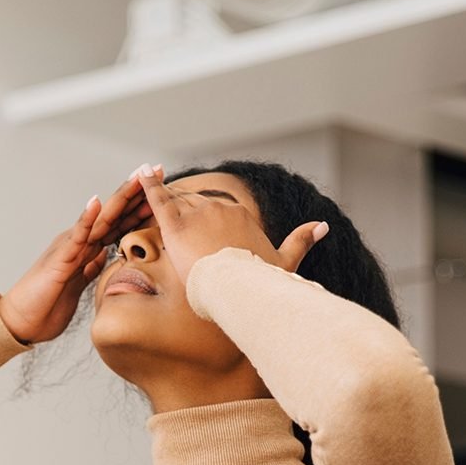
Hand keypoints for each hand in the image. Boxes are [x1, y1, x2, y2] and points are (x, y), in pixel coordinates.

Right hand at [0, 164, 161, 344]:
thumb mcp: (77, 285)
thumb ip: (90, 268)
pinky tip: (96, 203)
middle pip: (114, 213)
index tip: (163, 190)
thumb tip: (104, 258)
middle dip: (137, 192)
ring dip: (119, 197)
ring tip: (137, 178)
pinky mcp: (60, 260)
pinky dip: (86, 219)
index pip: (118, 223)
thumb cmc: (46, 305)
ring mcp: (69, 248)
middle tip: (158, 169)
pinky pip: (75, 237)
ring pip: (100, 218)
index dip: (140, 206)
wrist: (21, 321)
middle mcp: (79, 242)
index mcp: (87, 249)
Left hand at [134, 164, 328, 283]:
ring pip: (176, 204)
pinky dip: (149, 186)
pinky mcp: (176, 225)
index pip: (216, 212)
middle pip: (194, 207)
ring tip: (150, 203)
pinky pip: (159, 200)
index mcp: (240, 215)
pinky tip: (141, 173)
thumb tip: (323, 225)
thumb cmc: (261, 281)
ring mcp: (198, 215)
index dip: (204, 221)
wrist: (241, 290)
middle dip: (182, 216)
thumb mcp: (285, 261)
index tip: (197, 232)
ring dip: (162, 203)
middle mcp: (220, 208)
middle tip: (167, 224)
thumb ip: (302, 241)